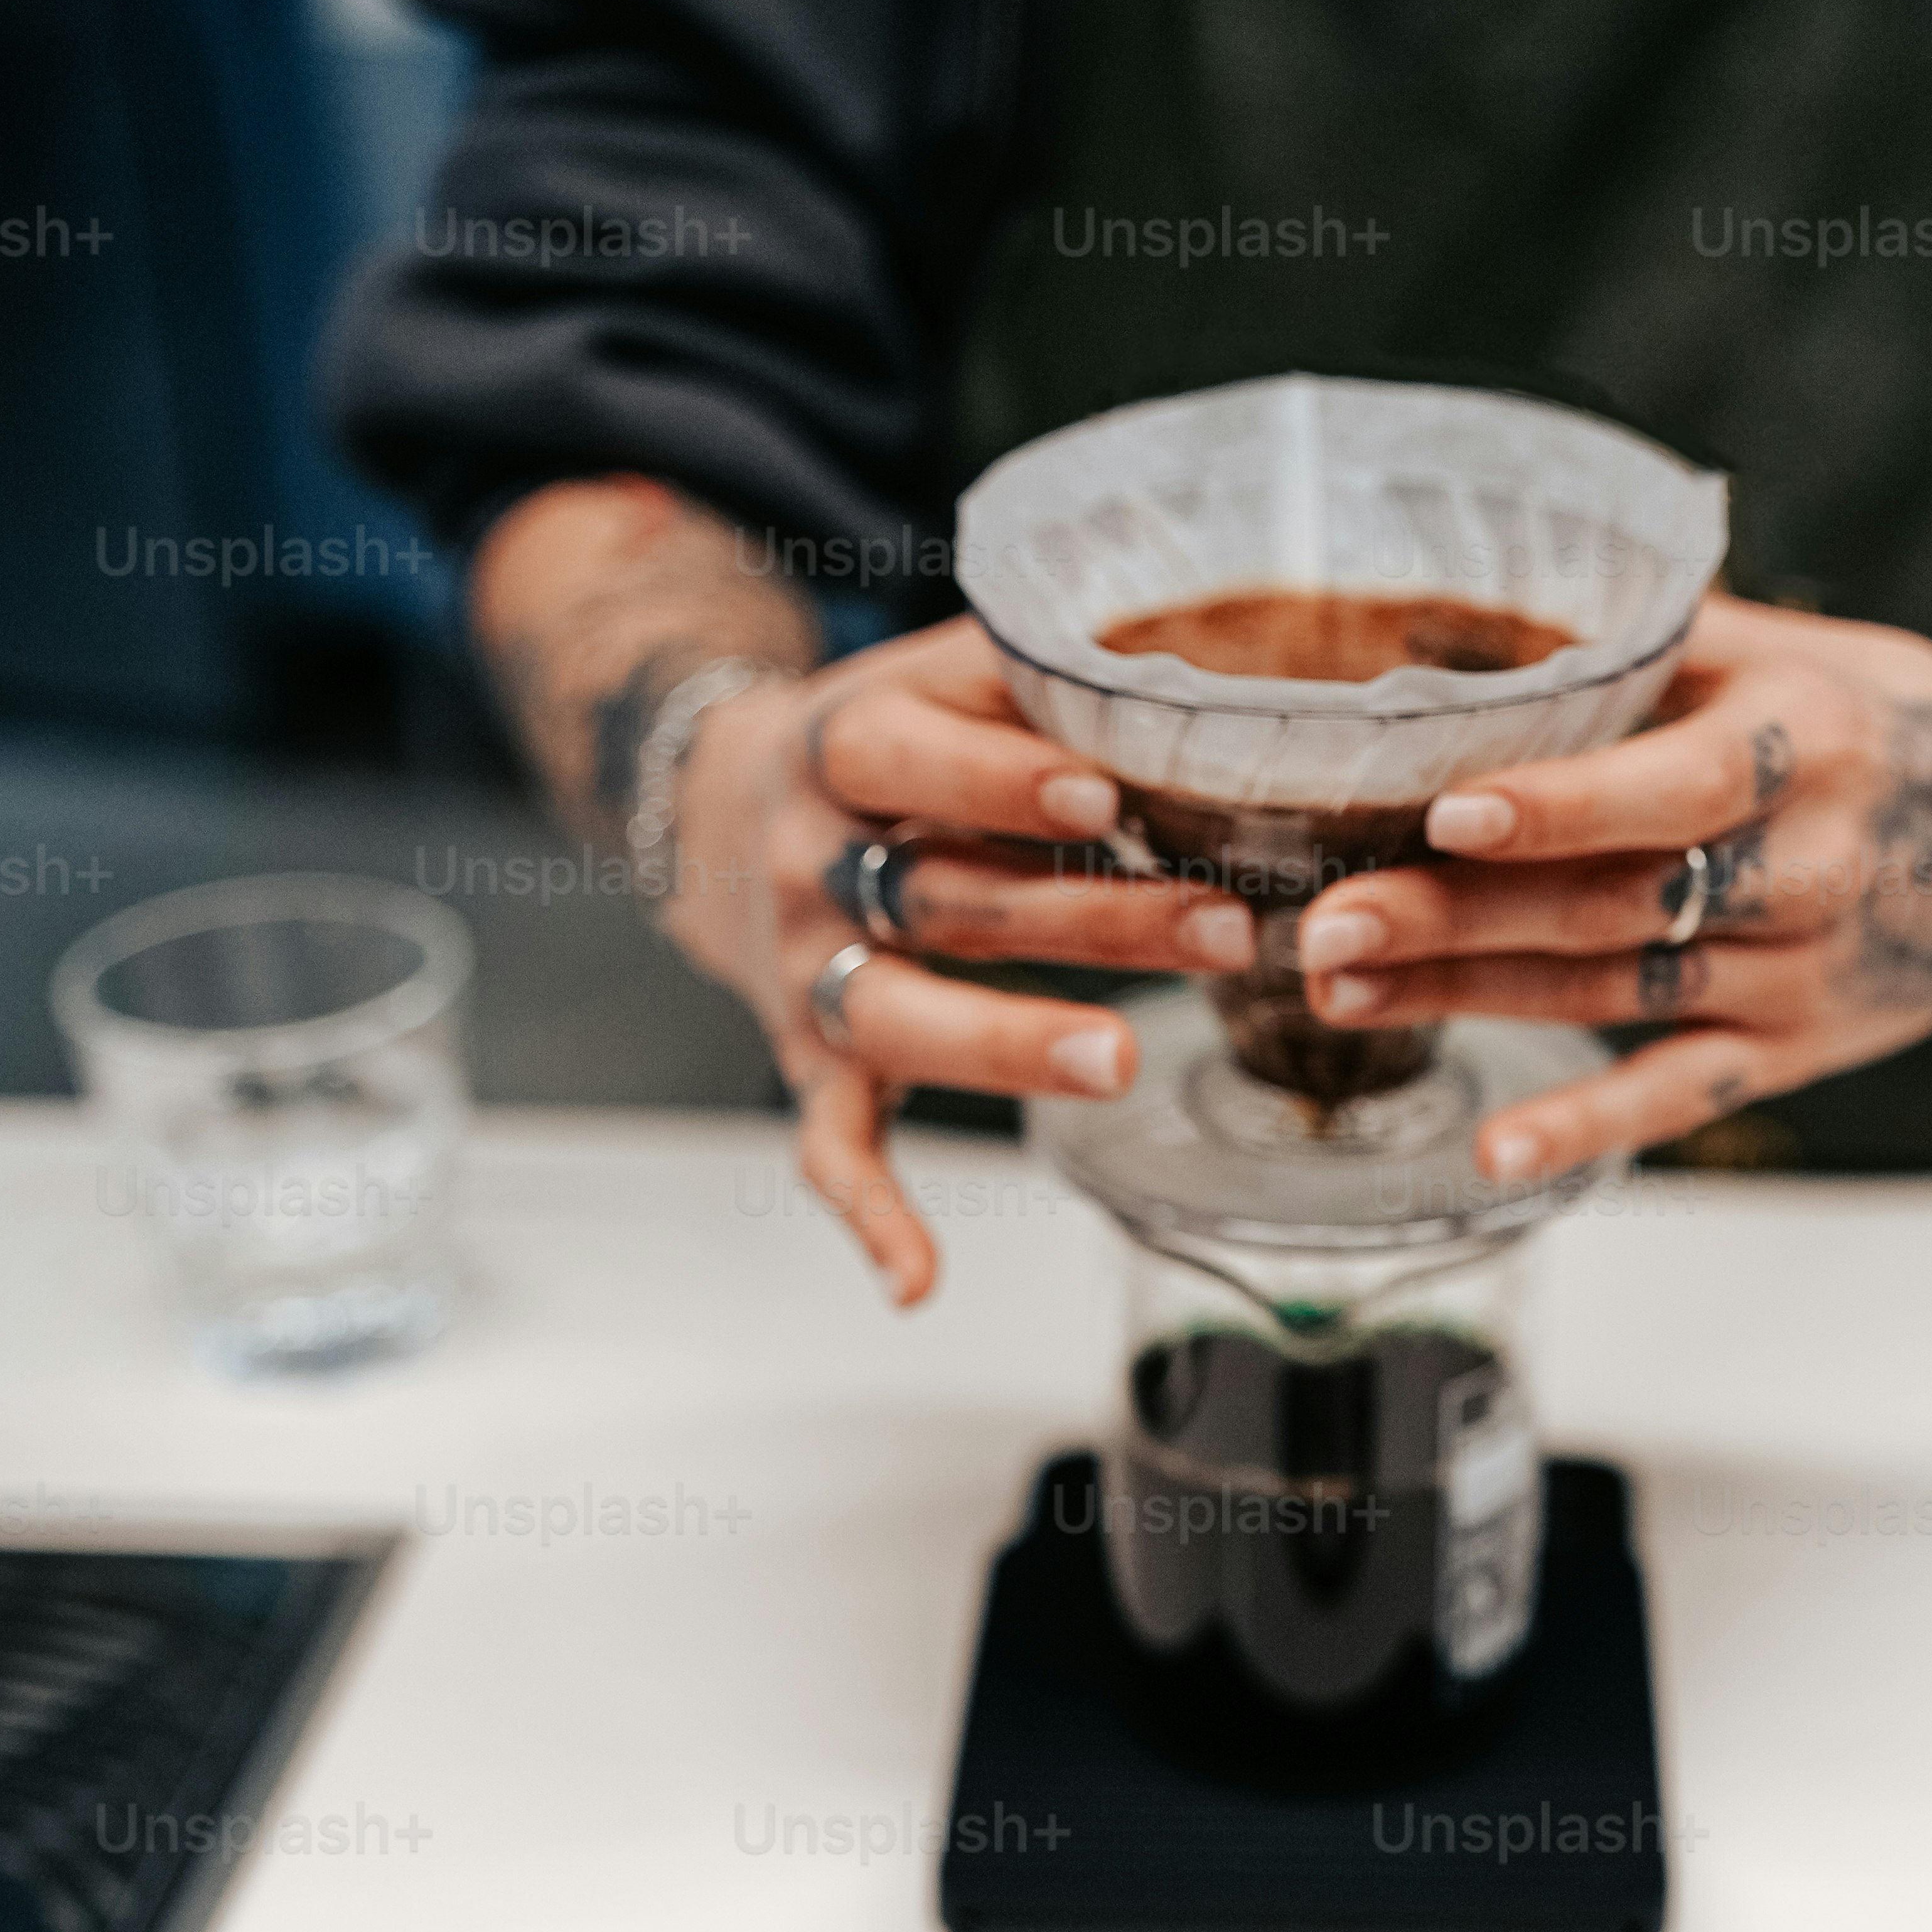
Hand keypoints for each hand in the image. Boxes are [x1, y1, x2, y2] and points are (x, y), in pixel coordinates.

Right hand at [666, 615, 1251, 1298]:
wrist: (712, 805)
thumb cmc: (879, 741)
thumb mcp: (927, 673)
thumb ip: (1030, 664)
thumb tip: (1185, 648)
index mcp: (841, 750)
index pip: (909, 755)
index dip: (1002, 775)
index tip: (1106, 792)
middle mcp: (816, 867)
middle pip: (949, 896)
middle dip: (1090, 918)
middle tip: (1219, 930)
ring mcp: (809, 972)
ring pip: (904, 1016)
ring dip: (1011, 1044)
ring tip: (1121, 1061)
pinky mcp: (809, 1060)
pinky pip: (832, 1145)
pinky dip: (869, 1216)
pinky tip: (918, 1283)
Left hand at [1292, 594, 1931, 1182]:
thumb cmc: (1880, 723)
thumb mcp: (1793, 650)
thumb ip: (1653, 636)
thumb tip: (1487, 605)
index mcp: (1800, 747)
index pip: (1665, 789)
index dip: (1555, 807)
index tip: (1443, 813)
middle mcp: (1802, 869)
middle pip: (1605, 903)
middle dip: (1453, 920)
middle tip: (1324, 928)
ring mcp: (1796, 973)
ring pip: (1609, 992)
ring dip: (1469, 999)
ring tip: (1344, 990)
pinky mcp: (1790, 1050)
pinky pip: (1675, 1096)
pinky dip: (1586, 1128)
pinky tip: (1494, 1150)